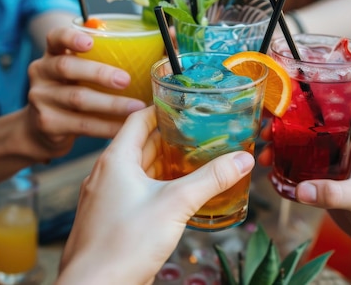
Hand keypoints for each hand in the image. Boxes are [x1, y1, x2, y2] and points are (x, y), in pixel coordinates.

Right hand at [27, 27, 146, 145]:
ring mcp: (42, 99)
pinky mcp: (48, 124)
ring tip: (136, 107)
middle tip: (125, 80)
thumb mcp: (81, 73)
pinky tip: (125, 127)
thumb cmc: (75, 93)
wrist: (42, 131)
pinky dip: (107, 126)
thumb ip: (109, 57)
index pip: (55, 37)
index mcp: (52, 54)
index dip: (70, 37)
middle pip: (67, 67)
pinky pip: (83, 125)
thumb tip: (168, 39)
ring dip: (111, 104)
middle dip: (99, 73)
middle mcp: (43, 73)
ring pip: (78, 99)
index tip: (89, 41)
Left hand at [57, 106, 254, 283]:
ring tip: (196, 159)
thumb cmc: (123, 244)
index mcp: (116, 160)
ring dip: (167, 164)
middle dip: (171, 139)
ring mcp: (109, 198)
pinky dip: (159, 187)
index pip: (138, 120)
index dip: (161, 109)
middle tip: (200, 133)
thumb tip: (242, 160)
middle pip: (142, 145)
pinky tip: (180, 194)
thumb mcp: (175, 204)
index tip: (185, 105)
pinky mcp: (114, 219)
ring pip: (141, 171)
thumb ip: (211, 179)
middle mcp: (108, 175)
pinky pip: (138, 193)